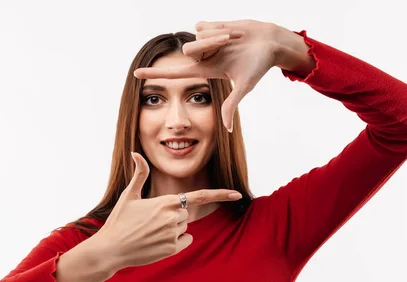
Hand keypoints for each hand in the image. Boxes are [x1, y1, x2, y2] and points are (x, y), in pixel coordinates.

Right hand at [96, 152, 242, 269]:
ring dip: (172, 230)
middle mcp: (174, 217)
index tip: (237, 194)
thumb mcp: (129, 195)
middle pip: (186, 214)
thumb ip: (139, 174)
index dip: (221, 194)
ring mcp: (174, 234)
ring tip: (150, 233)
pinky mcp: (172, 249)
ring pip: (184, 228)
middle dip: (173, 216)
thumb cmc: (119, 221)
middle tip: (151, 222)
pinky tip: (157, 243)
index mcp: (167, 201)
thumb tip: (136, 153)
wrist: (110, 249)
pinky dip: (176, 242)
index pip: (200, 196)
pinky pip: (185, 241)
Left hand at [134, 19, 289, 131]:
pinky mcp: (208, 25)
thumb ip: (231, 105)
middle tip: (228, 45)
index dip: (156, 73)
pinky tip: (230, 31)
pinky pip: (203, 24)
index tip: (135, 74)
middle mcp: (202, 56)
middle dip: (207, 45)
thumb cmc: (259, 65)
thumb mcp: (245, 86)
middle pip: (188, 50)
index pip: (175, 73)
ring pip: (196, 36)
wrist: (270, 42)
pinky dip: (219, 26)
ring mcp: (204, 40)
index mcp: (206, 70)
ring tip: (233, 39)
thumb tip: (227, 130)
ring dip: (217, 36)